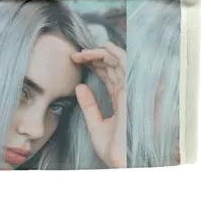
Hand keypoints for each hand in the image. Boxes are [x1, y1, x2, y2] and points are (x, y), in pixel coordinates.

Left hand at [70, 41, 126, 167]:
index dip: (95, 66)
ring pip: (119, 63)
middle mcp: (129, 93)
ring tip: (85, 51)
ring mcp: (132, 91)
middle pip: (114, 68)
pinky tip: (105, 47)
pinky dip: (117, 54)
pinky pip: (127, 67)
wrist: (125, 164)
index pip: (110, 77)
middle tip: (77, 56)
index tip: (78, 61)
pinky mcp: (133, 91)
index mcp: (122, 101)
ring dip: (101, 54)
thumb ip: (89, 106)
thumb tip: (80, 87)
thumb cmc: (116, 151)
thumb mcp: (96, 125)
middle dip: (95, 58)